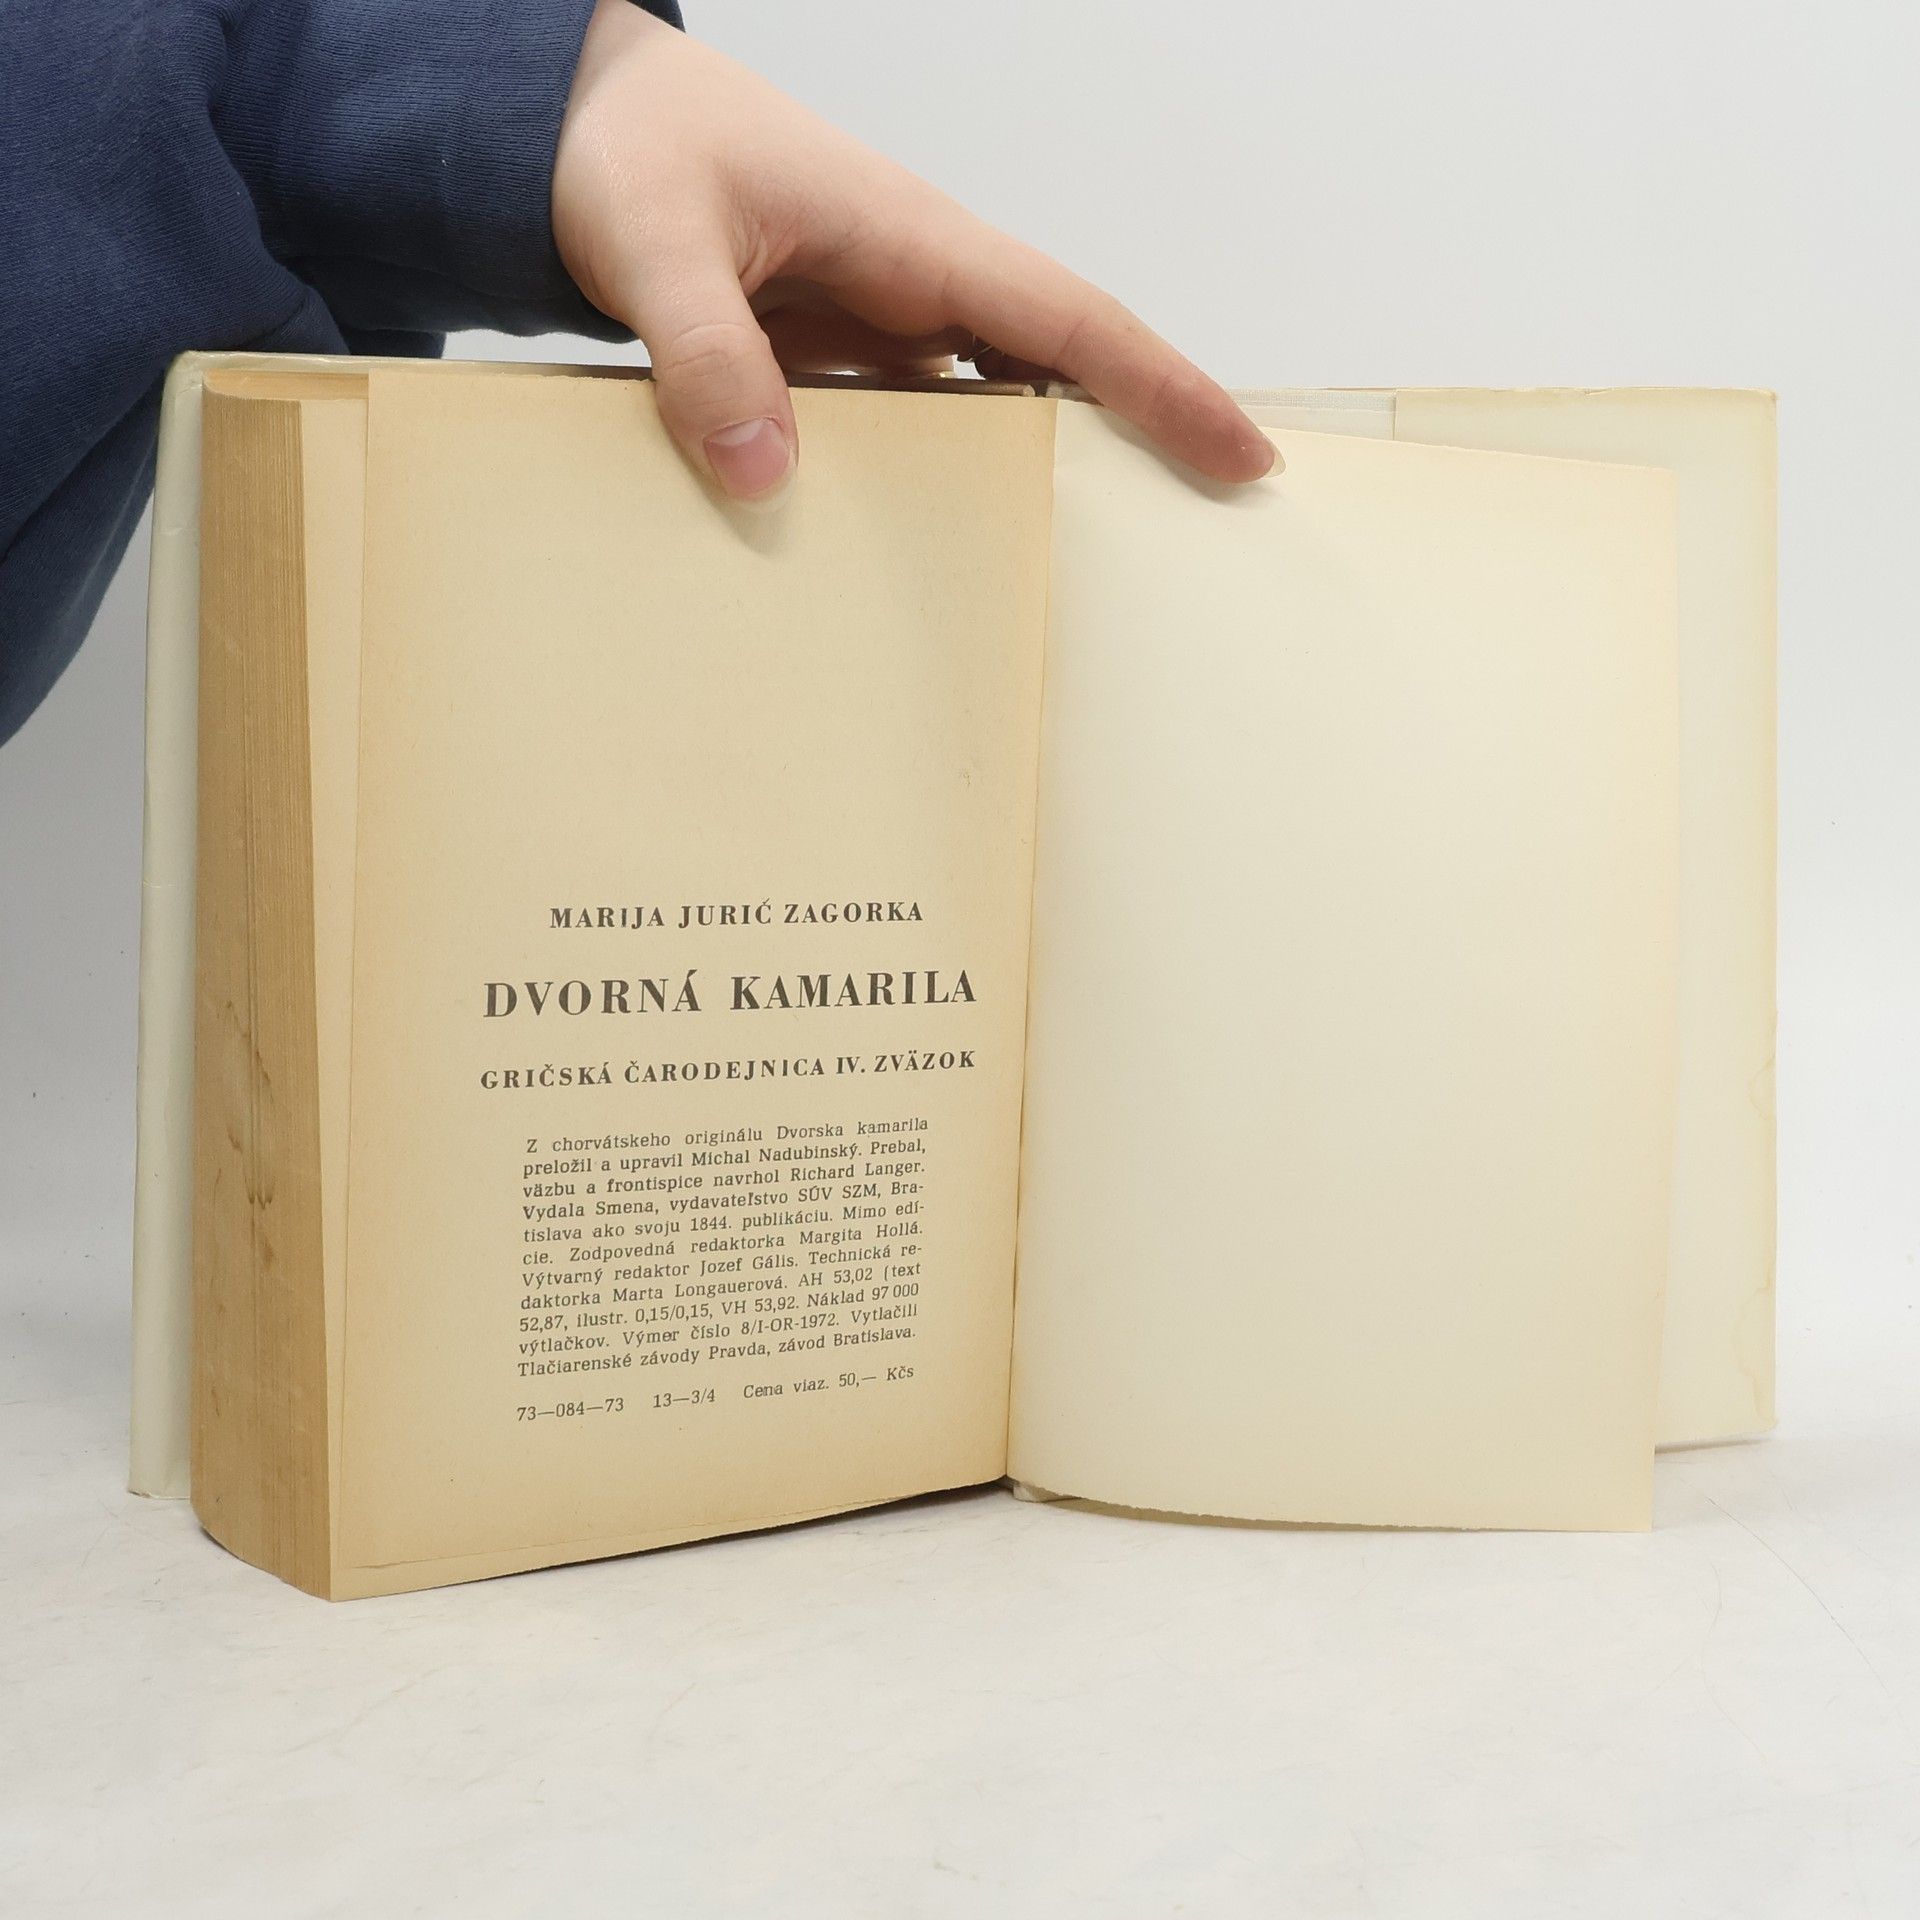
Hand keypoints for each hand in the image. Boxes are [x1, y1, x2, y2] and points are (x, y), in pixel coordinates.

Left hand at [552, 2, 1275, 503]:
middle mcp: (916, 279)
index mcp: (908, 238)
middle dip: (1141, 437)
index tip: (1240, 453)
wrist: (576, 118)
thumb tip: (764, 471)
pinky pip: (921, 420)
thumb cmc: (627, 146)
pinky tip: (943, 550)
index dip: (1163, 389)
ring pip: (998, 399)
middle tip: (1198, 537)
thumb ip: (706, 351)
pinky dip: (949, 477)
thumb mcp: (653, 242)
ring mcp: (882, 317)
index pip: (1069, 318)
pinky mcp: (839, 350)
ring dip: (1045, 468)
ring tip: (1092, 569)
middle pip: (1063, 364)